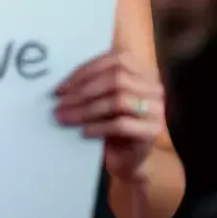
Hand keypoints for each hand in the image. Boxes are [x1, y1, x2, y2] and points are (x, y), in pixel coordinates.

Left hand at [54, 48, 164, 180]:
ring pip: (119, 101)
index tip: (61, 86)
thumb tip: (62, 82)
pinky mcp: (154, 131)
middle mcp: (154, 87)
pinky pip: (122, 124)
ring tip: (65, 117)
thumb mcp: (100, 98)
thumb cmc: (109, 124)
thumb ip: (90, 83)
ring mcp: (157, 109)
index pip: (116, 59)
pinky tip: (84, 132)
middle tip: (59, 102)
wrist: (127, 158)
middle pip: (117, 79)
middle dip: (82, 91)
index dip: (86, 70)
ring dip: (86, 109)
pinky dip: (99, 127)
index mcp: (142, 71)